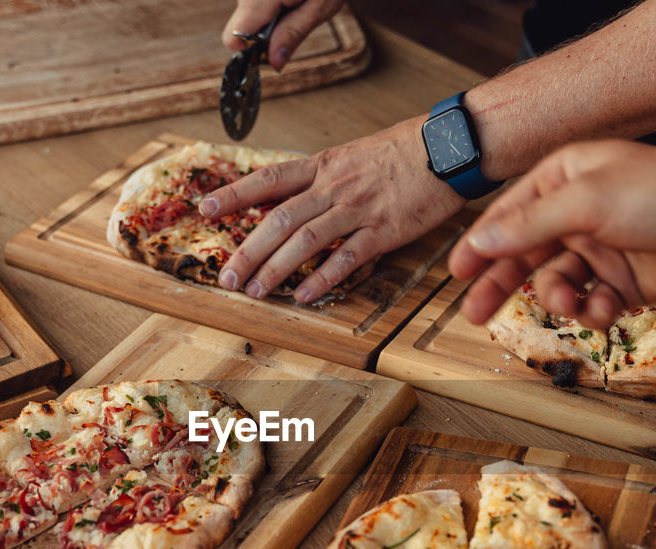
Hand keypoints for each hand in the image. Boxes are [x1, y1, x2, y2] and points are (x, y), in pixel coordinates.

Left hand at [200, 117, 465, 301]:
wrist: (449, 146)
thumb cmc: (405, 152)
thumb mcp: (354, 156)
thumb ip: (324, 178)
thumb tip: (294, 197)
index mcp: (324, 166)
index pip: (269, 179)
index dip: (235, 193)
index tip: (206, 208)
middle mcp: (334, 186)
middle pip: (279, 218)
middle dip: (248, 250)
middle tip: (227, 277)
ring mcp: (358, 208)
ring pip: (306, 240)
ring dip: (276, 268)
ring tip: (255, 292)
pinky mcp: (384, 230)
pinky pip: (347, 257)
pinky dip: (323, 277)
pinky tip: (305, 295)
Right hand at [223, 0, 346, 70]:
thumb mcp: (320, 6)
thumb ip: (293, 33)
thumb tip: (274, 62)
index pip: (234, 36)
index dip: (253, 48)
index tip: (275, 44)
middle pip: (242, 20)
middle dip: (268, 25)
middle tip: (298, 9)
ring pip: (249, 6)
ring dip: (272, 8)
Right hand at [450, 139, 655, 328]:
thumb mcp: (586, 200)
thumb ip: (530, 224)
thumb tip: (484, 240)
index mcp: (564, 178)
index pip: (509, 215)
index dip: (481, 245)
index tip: (458, 272)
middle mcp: (578, 213)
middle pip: (525, 255)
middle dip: (502, 284)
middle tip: (474, 314)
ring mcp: (600, 249)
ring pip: (556, 284)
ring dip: (559, 299)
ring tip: (573, 304)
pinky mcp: (623, 282)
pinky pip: (589, 303)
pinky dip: (593, 311)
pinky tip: (607, 307)